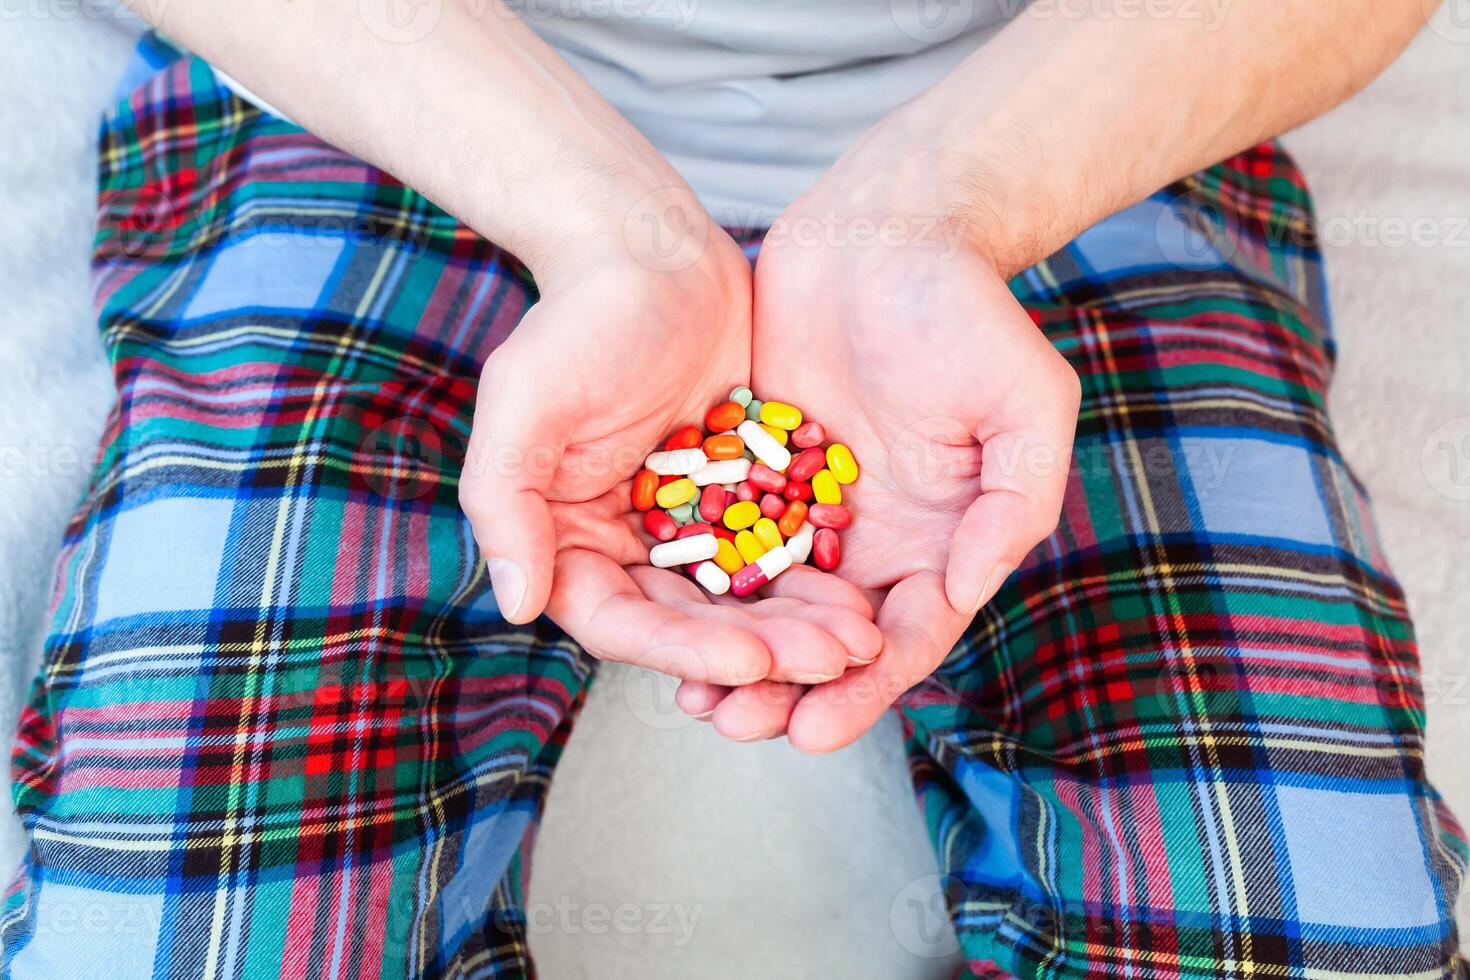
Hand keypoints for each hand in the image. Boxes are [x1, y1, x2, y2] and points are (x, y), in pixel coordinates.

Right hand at [461, 207, 880, 685]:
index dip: (686, 651)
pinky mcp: (744, 496)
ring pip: (747, 595)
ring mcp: (691, 525)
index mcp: (569, 540)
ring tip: (862, 639)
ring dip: (801, 624)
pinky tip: (868, 591)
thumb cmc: (577, 318)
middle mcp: (629, 545)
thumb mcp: (526, 400)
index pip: (622, 621)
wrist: (651, 252)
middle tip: (834, 660)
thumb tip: (517, 604)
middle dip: (763, 648)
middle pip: (695, 621)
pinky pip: (784, 546)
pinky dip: (820, 572)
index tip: (753, 663)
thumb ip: (505, 501)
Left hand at [677, 149, 1078, 745]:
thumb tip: (966, 593)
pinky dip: (698, 586)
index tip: (812, 732)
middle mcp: (874, 537)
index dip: (861, 691)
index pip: (903, 637)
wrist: (886, 230)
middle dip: (786, 689)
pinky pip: (722, 540)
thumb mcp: (1024, 405)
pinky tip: (660, 618)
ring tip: (695, 698)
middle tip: (737, 724)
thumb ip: (1012, 503)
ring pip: (770, 604)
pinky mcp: (756, 471)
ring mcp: (811, 507)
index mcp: (941, 538)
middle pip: (828, 639)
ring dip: (736, 654)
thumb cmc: (969, 312)